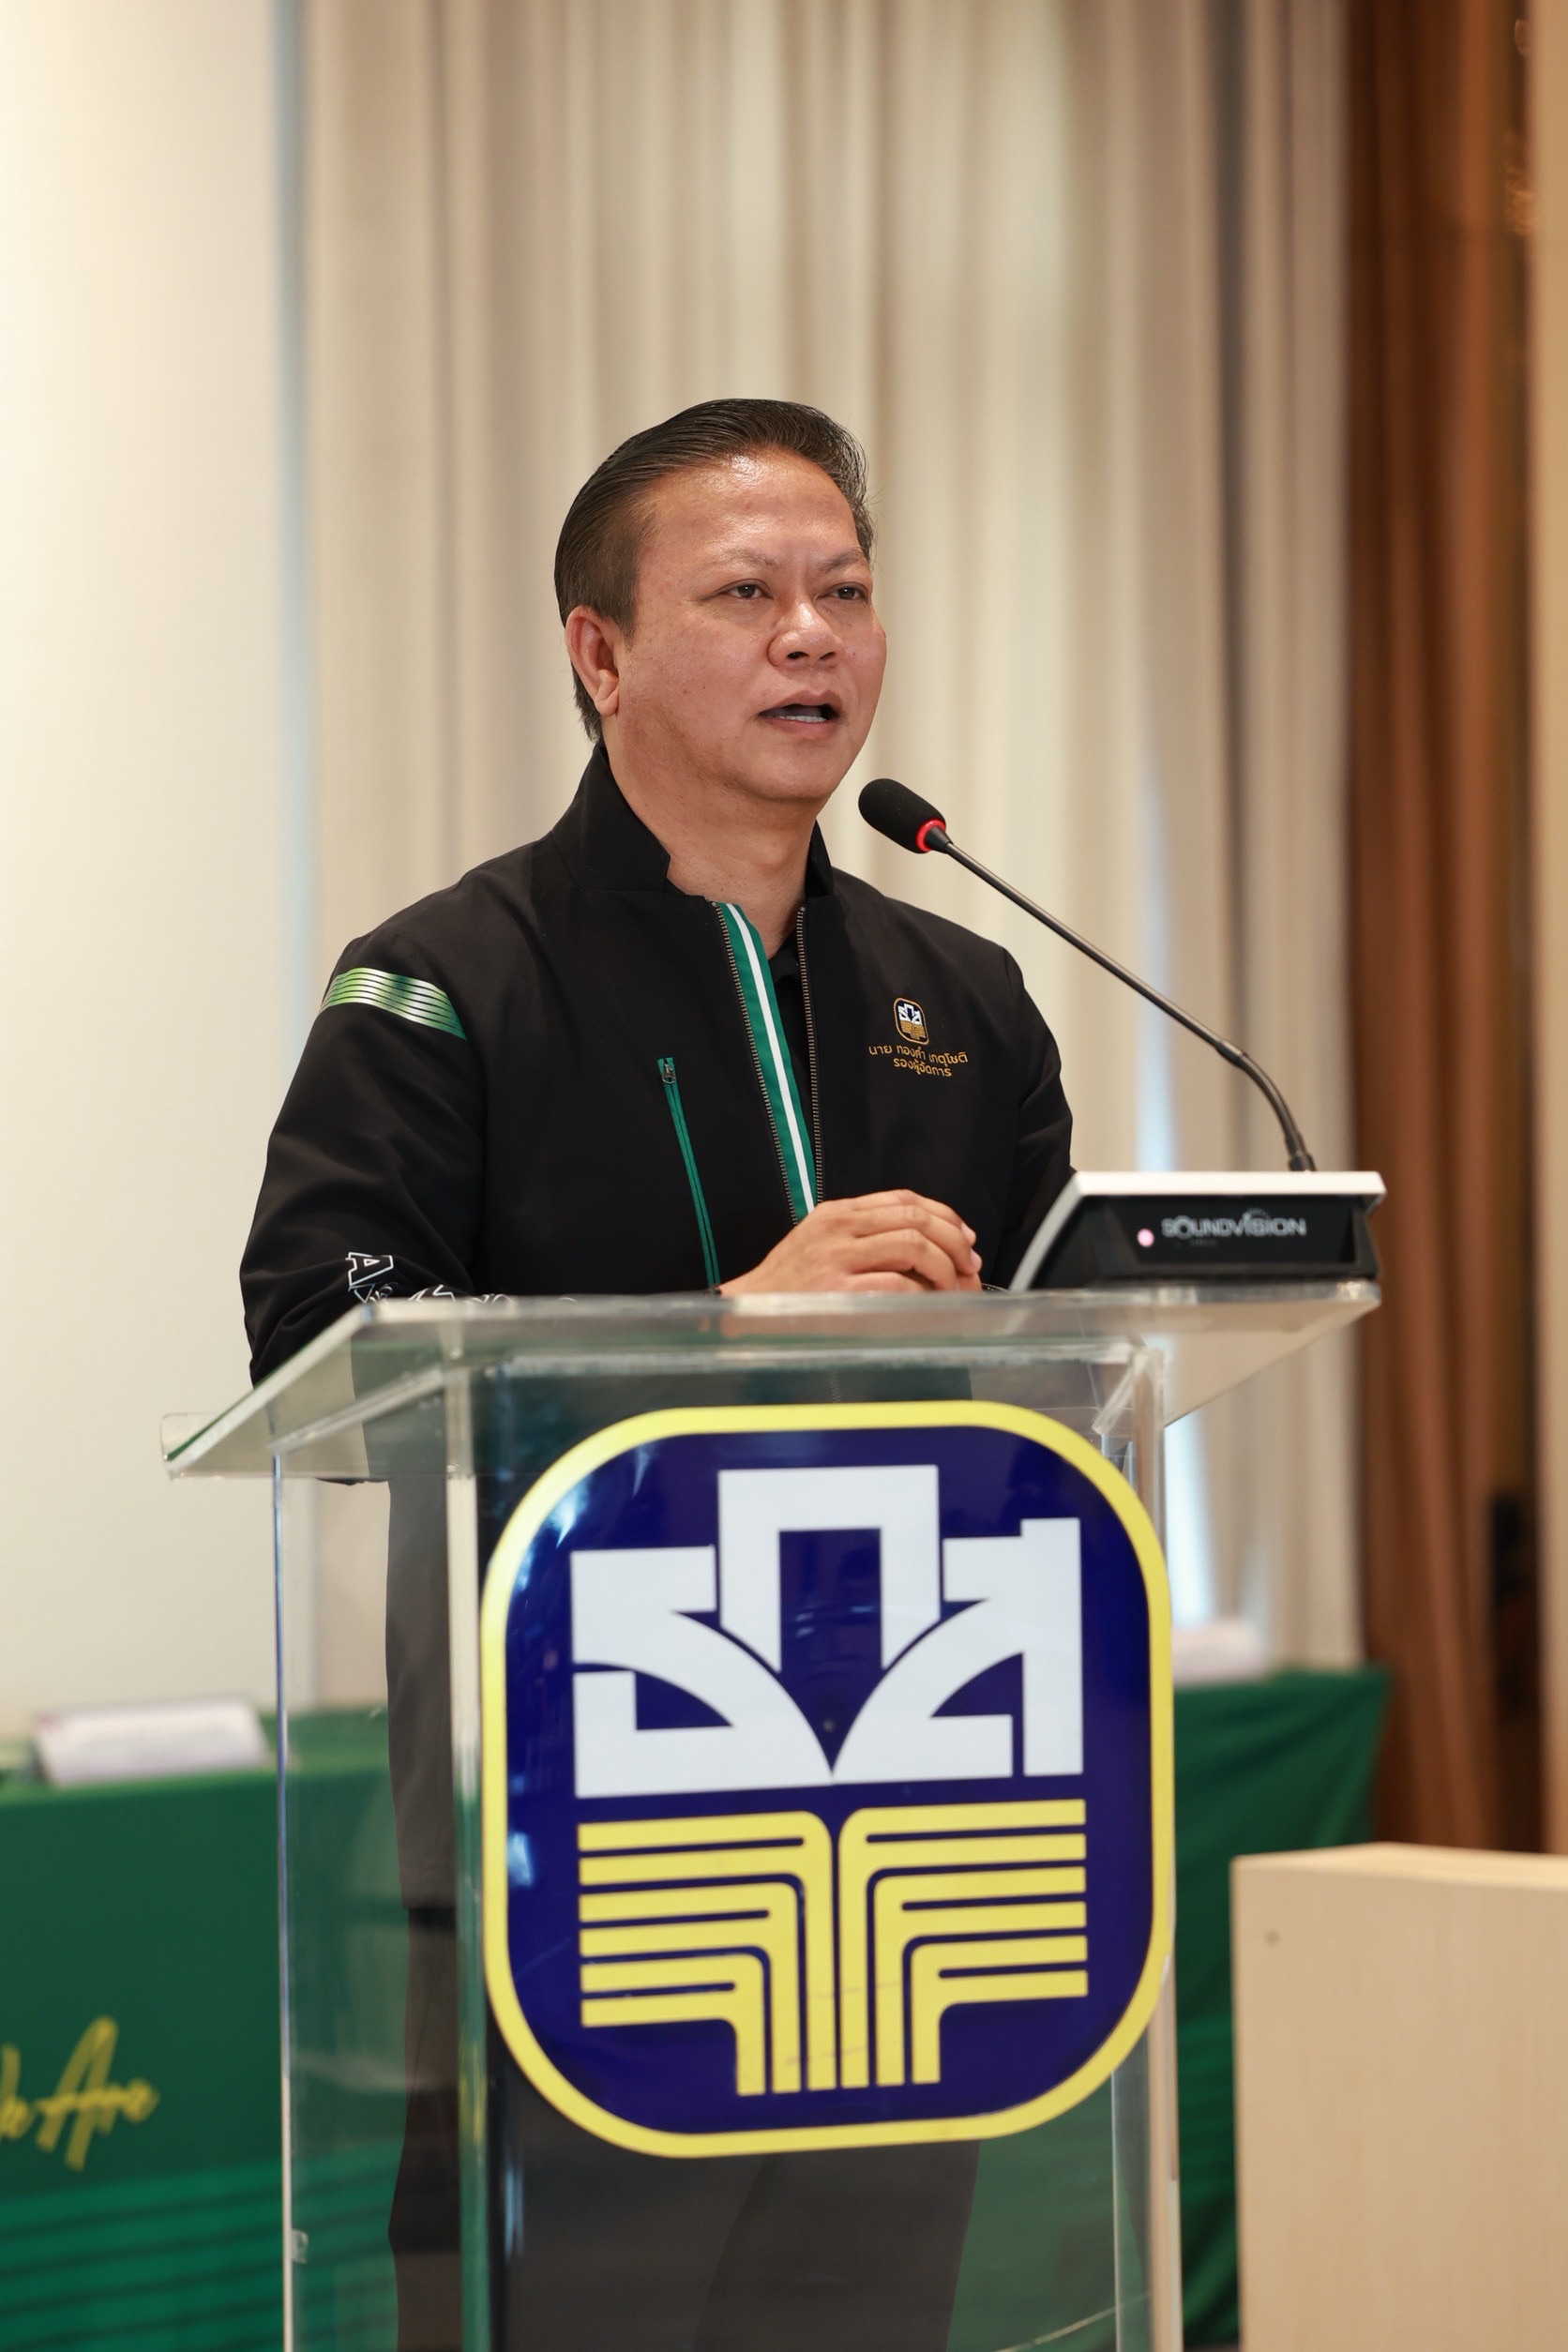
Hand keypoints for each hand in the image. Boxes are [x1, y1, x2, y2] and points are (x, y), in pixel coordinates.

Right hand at [720, 1190, 982, 1294]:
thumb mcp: (818, 1243)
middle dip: (953, 1241)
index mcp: (837, 1213)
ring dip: (944, 1267)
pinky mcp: (837, 1292)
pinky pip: (897, 1284)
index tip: (964, 1236)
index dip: (944, 1215)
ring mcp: (836, 1259)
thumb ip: (861, 1235)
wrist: (746, 1314)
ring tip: (952, 1286)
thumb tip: (921, 1244)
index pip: (904, 1199)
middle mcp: (838, 1229)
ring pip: (913, 1246)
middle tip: (969, 1264)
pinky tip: (928, 1304)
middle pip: (915, 1218)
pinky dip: (922, 1294)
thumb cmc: (786, 1286)